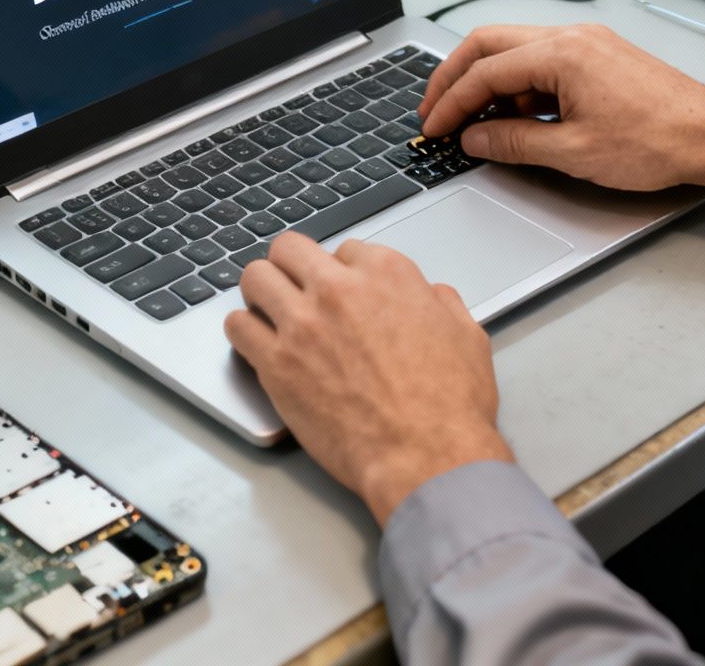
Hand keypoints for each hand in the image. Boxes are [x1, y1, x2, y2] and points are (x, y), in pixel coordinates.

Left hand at [225, 232, 514, 525]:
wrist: (425, 455)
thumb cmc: (449, 405)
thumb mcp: (467, 338)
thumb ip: (444, 306)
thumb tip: (435, 297)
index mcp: (387, 273)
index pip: (346, 249)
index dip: (343, 272)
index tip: (342, 292)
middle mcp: (339, 289)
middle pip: (289, 249)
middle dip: (291, 266)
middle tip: (293, 288)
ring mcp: (302, 323)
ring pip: (256, 278)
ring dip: (261, 291)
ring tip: (266, 310)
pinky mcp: (275, 362)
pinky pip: (237, 326)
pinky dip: (244, 330)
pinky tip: (255, 342)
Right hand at [418, 23, 704, 221]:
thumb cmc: (656, 141)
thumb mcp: (573, 152)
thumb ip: (514, 143)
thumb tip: (475, 139)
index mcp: (561, 52)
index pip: (485, 71)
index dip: (451, 102)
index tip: (433, 127)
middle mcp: (571, 35)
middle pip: (490, 44)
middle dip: (456, 78)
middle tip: (435, 112)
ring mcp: (587, 42)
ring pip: (516, 51)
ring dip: (488, 83)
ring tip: (475, 124)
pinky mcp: (599, 56)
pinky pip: (543, 61)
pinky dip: (519, 86)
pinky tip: (516, 118)